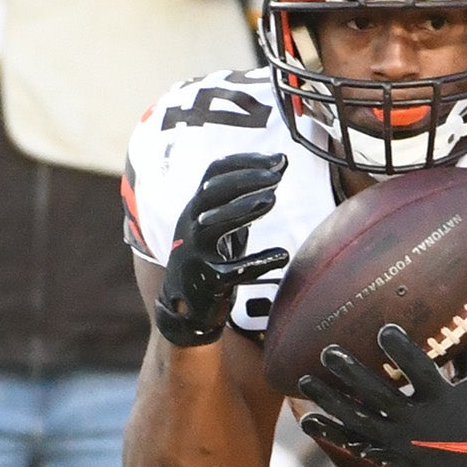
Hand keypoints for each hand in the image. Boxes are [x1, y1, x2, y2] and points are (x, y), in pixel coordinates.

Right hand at [153, 151, 288, 346]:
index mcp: (196, 208)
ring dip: (243, 210)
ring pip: (212, 225)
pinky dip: (258, 262)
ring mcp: (195, 254)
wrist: (185, 307)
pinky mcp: (207, 282)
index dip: (244, 162)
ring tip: (272, 200)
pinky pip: (232, 271)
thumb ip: (246, 196)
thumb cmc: (210, 257)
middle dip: (243, 180)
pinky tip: (282, 255)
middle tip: (276, 177)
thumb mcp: (222, 223)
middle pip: (211, 193)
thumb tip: (281, 163)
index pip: (214, 173)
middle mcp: (191, 226)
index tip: (276, 160)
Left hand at [297, 325, 466, 466]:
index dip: (401, 351)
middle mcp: (418, 421)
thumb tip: (455, 315)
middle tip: (328, 352)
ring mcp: (400, 441)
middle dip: (351, 373)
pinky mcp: (390, 456)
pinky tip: (309, 420)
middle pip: (378, 395)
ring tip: (305, 381)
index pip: (420, 371)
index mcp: (443, 399)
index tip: (383, 330)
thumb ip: (463, 355)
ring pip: (358, 420)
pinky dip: (331, 433)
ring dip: (330, 401)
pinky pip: (355, 444)